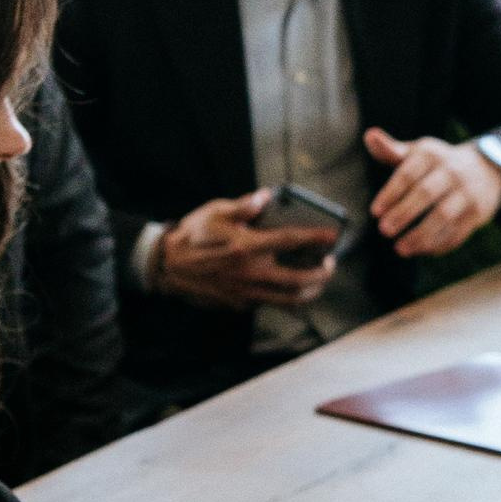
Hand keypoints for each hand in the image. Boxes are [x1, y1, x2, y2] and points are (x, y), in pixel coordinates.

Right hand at [159, 190, 337, 310]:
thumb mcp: (214, 212)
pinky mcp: (239, 304)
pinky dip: (286, 297)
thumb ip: (244, 207)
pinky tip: (291, 286)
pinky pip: (271, 303)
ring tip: (318, 280)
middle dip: (322, 274)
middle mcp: (251, 273)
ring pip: (289, 300)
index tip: (333, 235)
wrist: (167, 267)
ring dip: (310, 291)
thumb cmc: (192, 236)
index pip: (291, 241)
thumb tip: (266, 197)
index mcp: (247, 246)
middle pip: (299, 280)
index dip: (316, 238)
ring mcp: (246, 292)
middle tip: (330, 264)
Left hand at [366, 128, 500, 260]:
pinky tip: (421, 251)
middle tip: (384, 231)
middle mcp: (452, 171)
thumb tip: (370, 135)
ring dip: (421, 235)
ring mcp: (468, 193)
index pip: (408, 174)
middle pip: (426, 194)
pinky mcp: (478, 213)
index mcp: (432, 155)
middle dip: (404, 213)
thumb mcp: (418, 152)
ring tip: (400, 249)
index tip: (375, 212)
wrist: (487, 168)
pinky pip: (458, 232)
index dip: (391, 193)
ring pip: (444, 216)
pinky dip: (438, 244)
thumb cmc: (439, 163)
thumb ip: (392, 150)